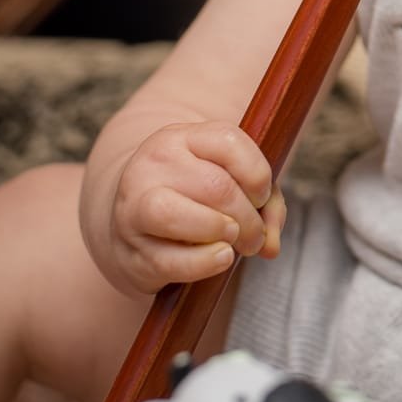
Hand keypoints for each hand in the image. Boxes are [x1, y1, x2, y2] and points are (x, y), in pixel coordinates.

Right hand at [106, 121, 286, 295]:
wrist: (135, 221)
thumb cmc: (194, 197)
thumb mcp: (230, 181)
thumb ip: (265, 204)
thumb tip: (270, 244)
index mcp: (181, 138)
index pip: (228, 140)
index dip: (258, 173)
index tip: (261, 197)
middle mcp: (153, 165)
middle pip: (214, 186)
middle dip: (247, 217)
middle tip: (254, 236)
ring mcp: (134, 208)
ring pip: (173, 214)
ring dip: (218, 232)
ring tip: (232, 243)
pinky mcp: (130, 252)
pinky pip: (167, 260)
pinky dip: (203, 263)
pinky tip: (219, 259)